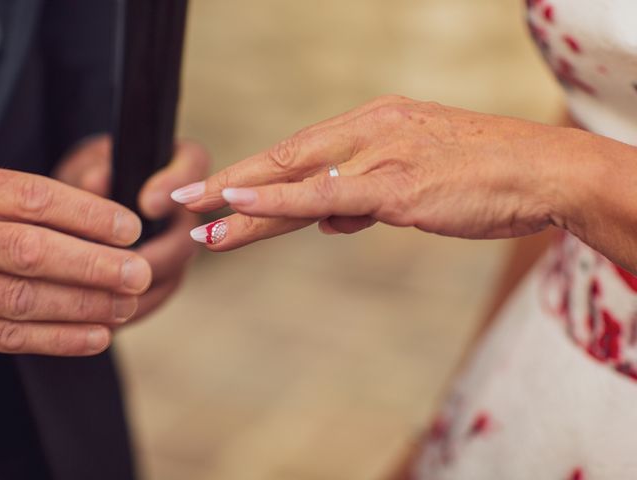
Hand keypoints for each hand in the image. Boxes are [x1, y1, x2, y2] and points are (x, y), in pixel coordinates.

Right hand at [0, 167, 149, 355]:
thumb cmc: (12, 221)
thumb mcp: (23, 195)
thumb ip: (69, 197)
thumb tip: (121, 210)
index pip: (35, 198)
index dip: (88, 215)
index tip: (131, 229)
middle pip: (30, 251)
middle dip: (92, 266)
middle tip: (138, 275)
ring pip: (22, 298)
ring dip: (84, 305)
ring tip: (125, 306)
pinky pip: (10, 336)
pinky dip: (60, 339)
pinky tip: (100, 336)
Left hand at [55, 136, 209, 321]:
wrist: (86, 207)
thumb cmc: (94, 174)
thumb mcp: (90, 163)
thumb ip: (95, 169)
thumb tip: (95, 182)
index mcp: (180, 165)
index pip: (192, 165)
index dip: (175, 187)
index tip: (148, 203)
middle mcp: (189, 210)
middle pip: (187, 236)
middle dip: (154, 257)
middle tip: (120, 267)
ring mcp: (180, 248)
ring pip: (171, 276)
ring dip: (138, 291)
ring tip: (103, 298)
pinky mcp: (165, 278)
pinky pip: (154, 298)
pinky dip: (128, 309)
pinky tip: (97, 317)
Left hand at [171, 96, 568, 249]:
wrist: (541, 171)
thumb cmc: (484, 175)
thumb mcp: (417, 181)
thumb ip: (367, 196)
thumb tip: (330, 220)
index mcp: (374, 125)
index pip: (300, 151)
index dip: (254, 173)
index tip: (217, 190)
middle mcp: (369, 132)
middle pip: (284, 160)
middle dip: (228, 184)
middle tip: (181, 199)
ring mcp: (380, 156)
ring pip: (295, 179)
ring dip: (241, 204)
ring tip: (197, 223)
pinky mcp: (397, 186)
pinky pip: (325, 194)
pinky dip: (277, 200)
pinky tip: (238, 204)